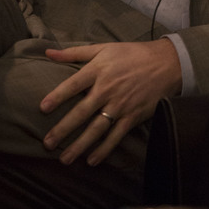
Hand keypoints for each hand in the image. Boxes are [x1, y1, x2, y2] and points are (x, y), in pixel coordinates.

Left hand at [40, 39, 181, 164]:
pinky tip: (91, 161)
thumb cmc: (131, 54)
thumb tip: (48, 52)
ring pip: (97, 129)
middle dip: (64, 129)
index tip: (42, 108)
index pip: (74, 84)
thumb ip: (74, 52)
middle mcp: (108, 88)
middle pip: (82, 111)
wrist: (165, 63)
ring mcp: (121, 104)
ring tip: (65, 159)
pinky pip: (116, 136)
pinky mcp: (132, 117)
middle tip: (47, 143)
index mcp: (99, 69)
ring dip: (80, 145)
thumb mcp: (103, 48)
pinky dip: (104, 150)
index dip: (58, 96)